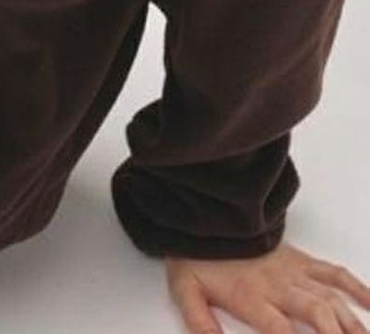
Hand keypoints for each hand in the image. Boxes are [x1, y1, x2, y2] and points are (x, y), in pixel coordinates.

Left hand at [164, 239, 369, 333]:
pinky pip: (334, 273)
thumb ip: (199, 322)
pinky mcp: (300, 259)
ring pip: (332, 300)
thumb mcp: (186, 290)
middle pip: (319, 317)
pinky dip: (357, 289)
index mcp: (252, 297)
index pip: (283, 333)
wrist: (206, 215)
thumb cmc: (198, 254)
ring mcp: (294, 271)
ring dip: (353, 326)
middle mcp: (279, 286)